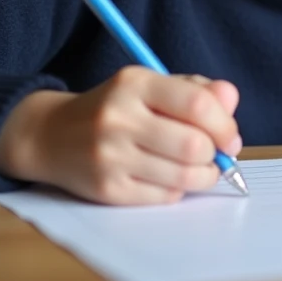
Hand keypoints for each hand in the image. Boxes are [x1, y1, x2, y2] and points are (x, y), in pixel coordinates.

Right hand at [0, 68, 241, 204]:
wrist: (50, 135)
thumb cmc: (114, 108)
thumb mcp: (150, 86)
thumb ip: (195, 89)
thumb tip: (231, 98)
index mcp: (134, 83)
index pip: (197, 104)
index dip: (225, 125)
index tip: (230, 137)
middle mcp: (119, 118)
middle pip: (194, 145)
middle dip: (214, 154)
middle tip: (214, 155)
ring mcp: (110, 156)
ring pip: (183, 176)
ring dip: (202, 176)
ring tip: (198, 168)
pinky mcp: (107, 189)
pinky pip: (164, 197)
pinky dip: (176, 190)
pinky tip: (167, 177)